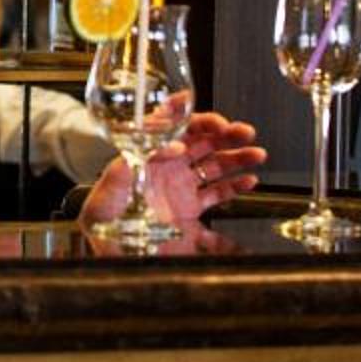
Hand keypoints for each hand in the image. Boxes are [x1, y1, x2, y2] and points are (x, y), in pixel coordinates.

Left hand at [78, 112, 266, 229]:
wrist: (107, 242)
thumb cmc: (103, 210)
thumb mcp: (111, 184)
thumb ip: (132, 165)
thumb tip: (166, 148)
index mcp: (149, 153)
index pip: (175, 127)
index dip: (198, 120)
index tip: (216, 120)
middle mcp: (168, 165)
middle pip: (202, 141)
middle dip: (226, 134)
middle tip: (245, 131)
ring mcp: (180, 185)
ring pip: (214, 165)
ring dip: (236, 157)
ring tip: (257, 154)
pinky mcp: (189, 208)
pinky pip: (216, 193)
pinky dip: (234, 186)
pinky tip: (249, 180)